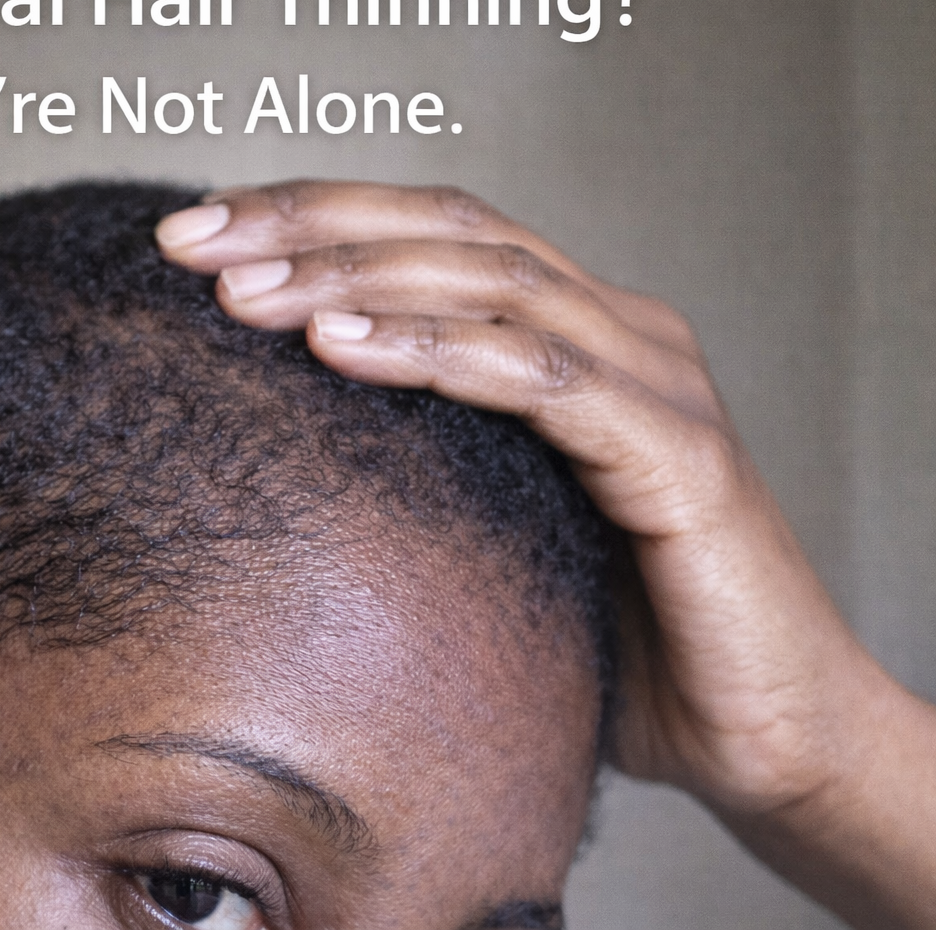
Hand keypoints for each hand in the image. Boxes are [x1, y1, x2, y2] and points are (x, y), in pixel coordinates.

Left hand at [155, 180, 935, 928]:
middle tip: (192, 240)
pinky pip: (546, 378)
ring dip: (355, 279)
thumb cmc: (608, 634)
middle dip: (310, 224)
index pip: (427, 231)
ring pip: (491, 283)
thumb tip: (263, 442)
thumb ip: (414, 459)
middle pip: (449, 229)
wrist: (756, 731)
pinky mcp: (679, 453)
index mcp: (569, 329)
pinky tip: (342, 348)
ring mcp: (655, 380)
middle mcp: (617, 328)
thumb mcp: (483, 522)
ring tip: (244, 294)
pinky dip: (439, 351)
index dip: (309, 215)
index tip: (191, 234)